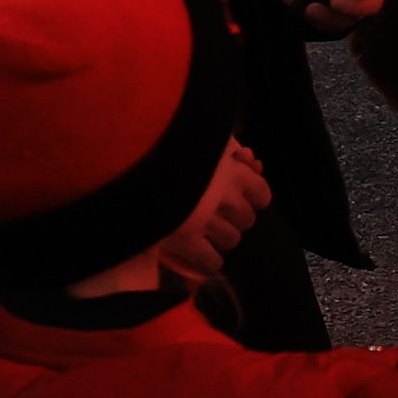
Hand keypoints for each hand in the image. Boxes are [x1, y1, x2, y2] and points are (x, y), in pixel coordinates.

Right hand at [151, 142, 271, 287]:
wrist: (136, 160)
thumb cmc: (168, 140)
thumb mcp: (202, 135)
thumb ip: (225, 147)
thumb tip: (248, 157)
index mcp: (233, 171)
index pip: (261, 193)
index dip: (252, 197)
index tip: (238, 195)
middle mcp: (227, 198)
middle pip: (246, 219)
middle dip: (234, 218)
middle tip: (216, 214)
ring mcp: (208, 221)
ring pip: (231, 240)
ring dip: (220, 238)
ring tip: (203, 233)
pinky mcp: (188, 241)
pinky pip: (211, 261)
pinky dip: (208, 261)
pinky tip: (197, 256)